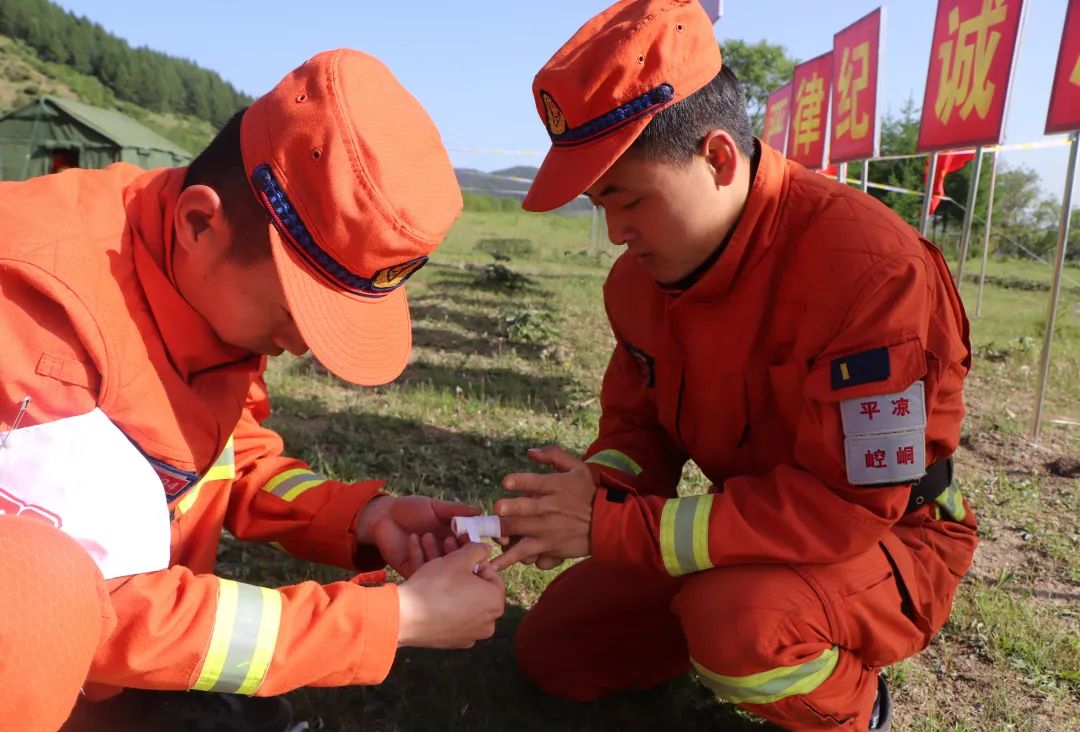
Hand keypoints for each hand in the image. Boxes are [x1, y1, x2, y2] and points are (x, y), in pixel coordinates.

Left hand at [354, 496, 480, 576]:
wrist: (383, 517)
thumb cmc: (411, 509)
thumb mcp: (436, 507)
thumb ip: (457, 510)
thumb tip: (480, 510)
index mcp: (452, 539)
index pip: (467, 546)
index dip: (470, 544)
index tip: (471, 537)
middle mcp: (442, 555)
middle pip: (456, 561)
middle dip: (455, 552)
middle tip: (450, 539)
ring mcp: (427, 564)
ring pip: (439, 568)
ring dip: (436, 553)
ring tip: (428, 535)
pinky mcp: (411, 570)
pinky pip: (419, 569)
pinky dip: (417, 554)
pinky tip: (413, 537)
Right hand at [396, 543, 504, 647]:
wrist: (404, 616)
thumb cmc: (437, 585)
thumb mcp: (459, 560)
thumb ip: (477, 550)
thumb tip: (486, 549)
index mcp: (495, 604)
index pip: (491, 574)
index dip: (475, 559)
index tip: (460, 551)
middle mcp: (486, 623)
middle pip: (473, 585)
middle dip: (458, 565)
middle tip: (444, 547)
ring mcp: (467, 635)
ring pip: (459, 597)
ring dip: (446, 574)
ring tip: (429, 555)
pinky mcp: (449, 641)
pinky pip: (449, 612)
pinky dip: (440, 596)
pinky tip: (425, 576)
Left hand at [489, 446, 595, 571]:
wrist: (607, 523)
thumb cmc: (589, 492)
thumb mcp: (577, 468)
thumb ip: (554, 455)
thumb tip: (530, 452)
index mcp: (556, 487)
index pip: (536, 482)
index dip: (521, 482)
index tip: (506, 482)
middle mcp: (550, 508)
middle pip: (525, 510)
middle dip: (509, 510)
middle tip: (497, 509)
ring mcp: (547, 530)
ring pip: (521, 533)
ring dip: (504, 534)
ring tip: (491, 537)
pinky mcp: (548, 547)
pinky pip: (526, 554)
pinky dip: (509, 559)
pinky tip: (492, 565)